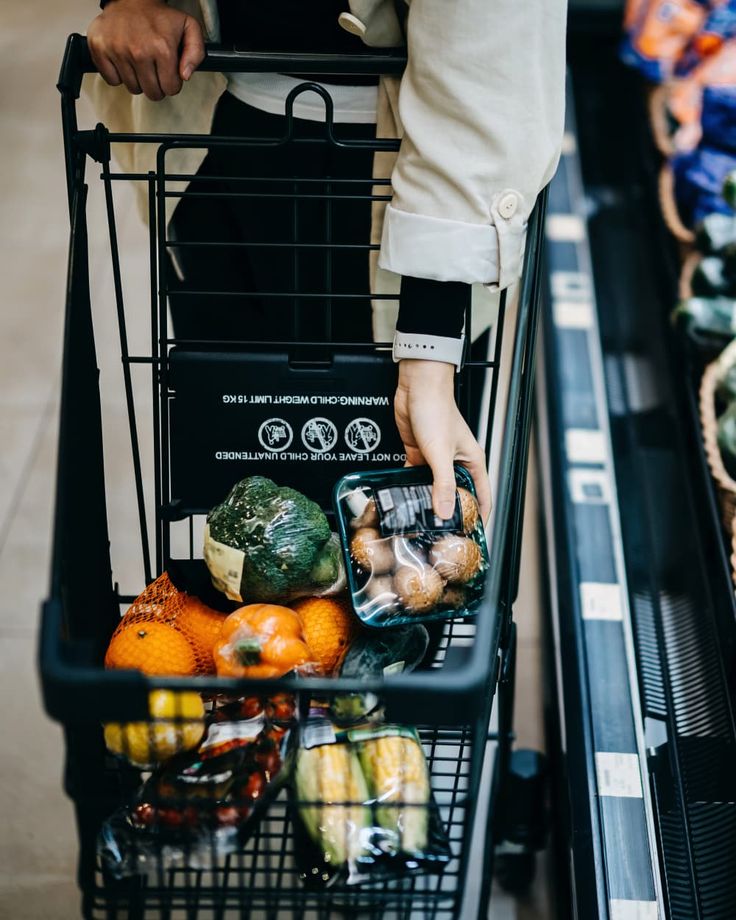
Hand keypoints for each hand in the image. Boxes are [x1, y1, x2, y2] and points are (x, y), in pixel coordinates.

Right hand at [87, 0, 204, 100]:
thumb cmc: (159, 16)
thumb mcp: (189, 28)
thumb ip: (196, 53)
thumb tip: (184, 75)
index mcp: (161, 48)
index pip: (170, 89)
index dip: (172, 83)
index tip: (168, 73)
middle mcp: (139, 51)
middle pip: (152, 93)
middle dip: (156, 86)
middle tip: (155, 71)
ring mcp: (117, 50)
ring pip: (132, 88)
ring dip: (138, 81)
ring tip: (140, 63)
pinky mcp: (99, 48)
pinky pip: (112, 80)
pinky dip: (118, 76)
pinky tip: (124, 62)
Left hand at [394, 360, 490, 523]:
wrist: (417, 386)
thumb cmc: (437, 409)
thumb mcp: (441, 453)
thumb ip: (442, 484)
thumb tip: (444, 512)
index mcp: (472, 461)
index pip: (482, 495)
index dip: (479, 516)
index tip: (471, 535)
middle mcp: (456, 462)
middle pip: (456, 494)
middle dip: (449, 512)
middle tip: (439, 533)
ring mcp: (436, 459)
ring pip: (433, 487)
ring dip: (426, 501)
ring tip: (418, 520)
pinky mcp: (419, 454)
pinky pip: (416, 477)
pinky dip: (410, 487)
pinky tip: (403, 499)